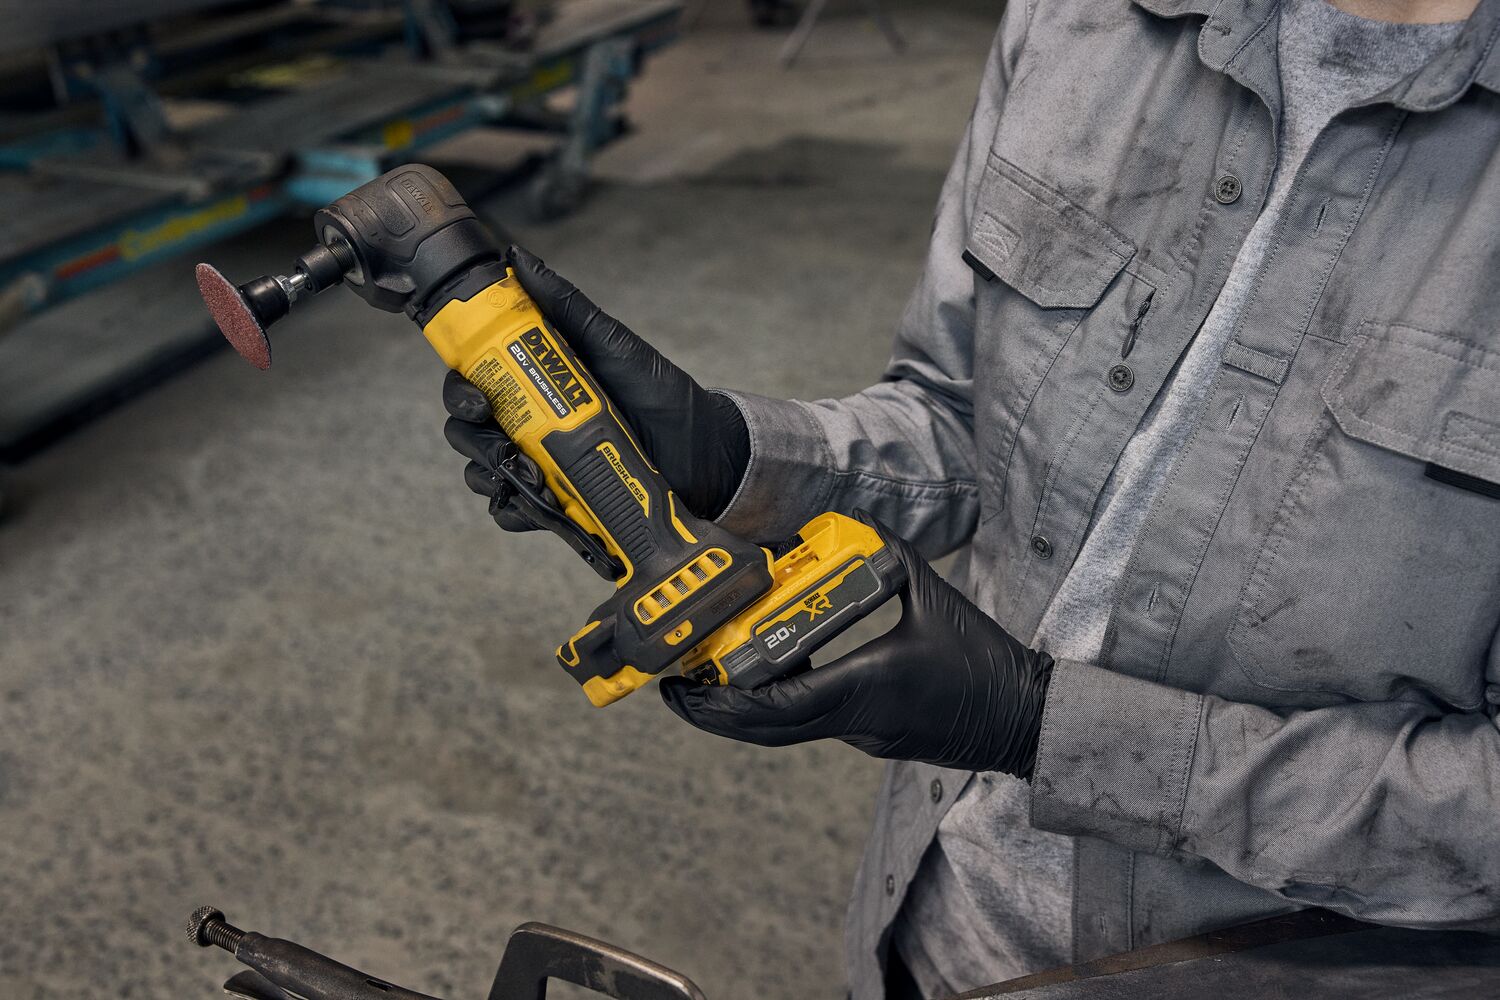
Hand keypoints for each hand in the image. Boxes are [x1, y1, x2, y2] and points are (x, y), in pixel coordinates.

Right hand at [443, 246, 750, 530]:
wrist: (705, 453)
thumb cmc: (660, 393)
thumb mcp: (613, 345)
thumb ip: (568, 307)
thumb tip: (517, 257)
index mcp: (532, 382)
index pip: (473, 381)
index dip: (458, 388)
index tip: (475, 396)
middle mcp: (527, 424)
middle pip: (468, 429)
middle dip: (470, 434)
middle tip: (497, 436)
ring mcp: (540, 465)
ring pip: (485, 471)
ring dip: (493, 473)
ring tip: (530, 474)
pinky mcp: (558, 504)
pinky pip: (515, 512)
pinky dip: (516, 510)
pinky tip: (535, 503)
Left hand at [659, 518, 1053, 777]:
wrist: (1022, 718)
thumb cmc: (985, 664)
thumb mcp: (937, 598)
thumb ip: (892, 556)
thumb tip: (854, 525)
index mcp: (866, 687)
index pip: (777, 703)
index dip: (723, 700)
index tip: (686, 684)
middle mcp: (856, 720)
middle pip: (765, 729)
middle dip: (713, 713)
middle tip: (675, 687)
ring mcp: (861, 734)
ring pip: (783, 732)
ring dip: (738, 713)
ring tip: (701, 684)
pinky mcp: (869, 735)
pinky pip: (807, 725)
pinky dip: (773, 709)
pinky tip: (757, 680)